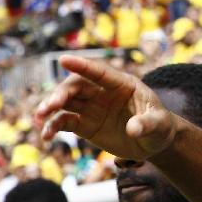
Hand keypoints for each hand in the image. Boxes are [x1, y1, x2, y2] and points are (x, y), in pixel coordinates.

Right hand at [34, 56, 176, 160]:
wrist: (155, 142)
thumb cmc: (161, 127)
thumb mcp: (160, 125)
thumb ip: (148, 124)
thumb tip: (134, 129)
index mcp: (122, 84)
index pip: (100, 72)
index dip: (82, 66)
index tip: (63, 59)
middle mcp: (103, 92)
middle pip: (77, 87)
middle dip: (62, 93)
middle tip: (51, 105)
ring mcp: (93, 108)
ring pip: (66, 102)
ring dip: (51, 108)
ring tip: (40, 118)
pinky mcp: (86, 125)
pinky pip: (65, 122)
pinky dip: (54, 127)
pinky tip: (46, 136)